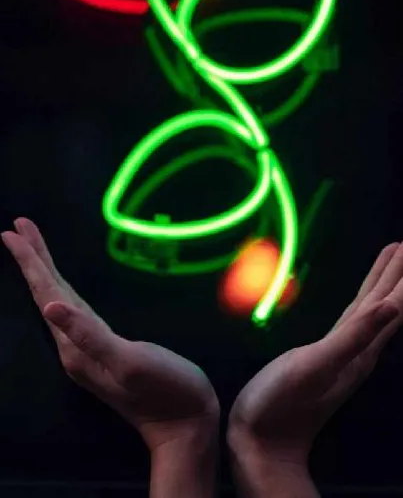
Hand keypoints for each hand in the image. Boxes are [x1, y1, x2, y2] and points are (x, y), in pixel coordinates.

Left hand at [2, 220, 218, 468]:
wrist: (185, 425)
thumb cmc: (164, 390)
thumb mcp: (128, 362)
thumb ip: (89, 335)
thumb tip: (51, 306)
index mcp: (75, 347)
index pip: (46, 294)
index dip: (31, 263)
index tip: (12, 232)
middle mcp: (74, 347)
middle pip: (47, 293)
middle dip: (32, 259)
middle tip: (17, 227)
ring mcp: (88, 349)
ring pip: (58, 299)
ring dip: (44, 271)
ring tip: (32, 247)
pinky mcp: (104, 349)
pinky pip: (75, 310)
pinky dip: (63, 289)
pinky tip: (63, 288)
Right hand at [228, 242, 402, 496]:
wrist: (261, 443)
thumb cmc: (281, 406)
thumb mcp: (316, 367)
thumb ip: (353, 337)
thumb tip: (391, 307)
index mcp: (359, 349)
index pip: (389, 306)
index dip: (400, 278)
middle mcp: (357, 350)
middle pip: (384, 304)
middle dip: (395, 275)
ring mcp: (343, 355)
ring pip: (370, 310)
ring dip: (382, 284)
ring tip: (390, 261)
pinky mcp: (325, 357)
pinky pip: (352, 321)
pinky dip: (362, 303)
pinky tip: (360, 303)